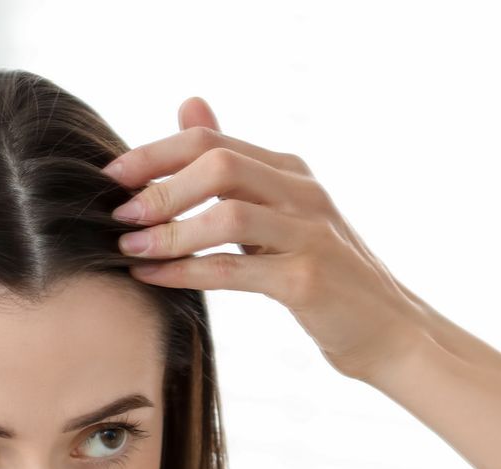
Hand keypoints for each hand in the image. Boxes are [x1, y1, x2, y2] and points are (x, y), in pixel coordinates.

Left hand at [102, 97, 429, 383]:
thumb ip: (235, 165)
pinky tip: (153, 278)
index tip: (112, 177)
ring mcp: (309, 235)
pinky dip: (186, 271)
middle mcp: (304, 194)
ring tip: (131, 250)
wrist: (388, 331)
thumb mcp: (281, 212)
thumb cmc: (325, 275)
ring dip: (170, 232)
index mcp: (291, 172)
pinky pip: (235, 270)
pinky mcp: (308, 281)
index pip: (212, 141)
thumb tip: (187, 105)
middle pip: (219, 165)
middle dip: (159, 187)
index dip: (156, 153)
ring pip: (227, 215)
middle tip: (119, 215)